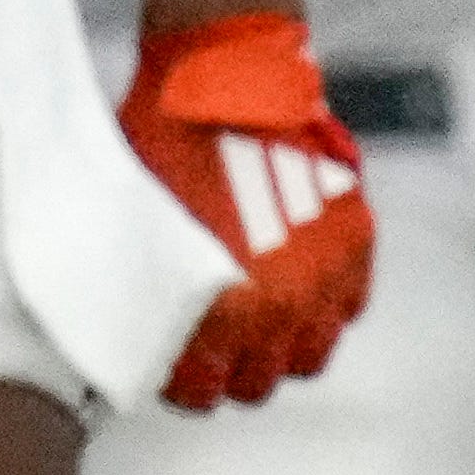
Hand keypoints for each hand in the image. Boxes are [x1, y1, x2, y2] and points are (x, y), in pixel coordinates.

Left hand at [119, 10, 372, 410]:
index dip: (174, 383)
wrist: (225, 80)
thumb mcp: (126, 227)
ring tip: (247, 329)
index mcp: (219, 308)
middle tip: (201, 351)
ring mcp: (327, 275)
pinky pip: (349, 310)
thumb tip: (116, 339)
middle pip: (256, 386)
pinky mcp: (358, 242)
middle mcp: (283, 304)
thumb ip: (136, 294)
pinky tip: (287, 291)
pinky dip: (321, 310)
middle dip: (224, 374)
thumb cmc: (156, 149)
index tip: (160, 367)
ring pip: (308, 358)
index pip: (198, 393)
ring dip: (277, 351)